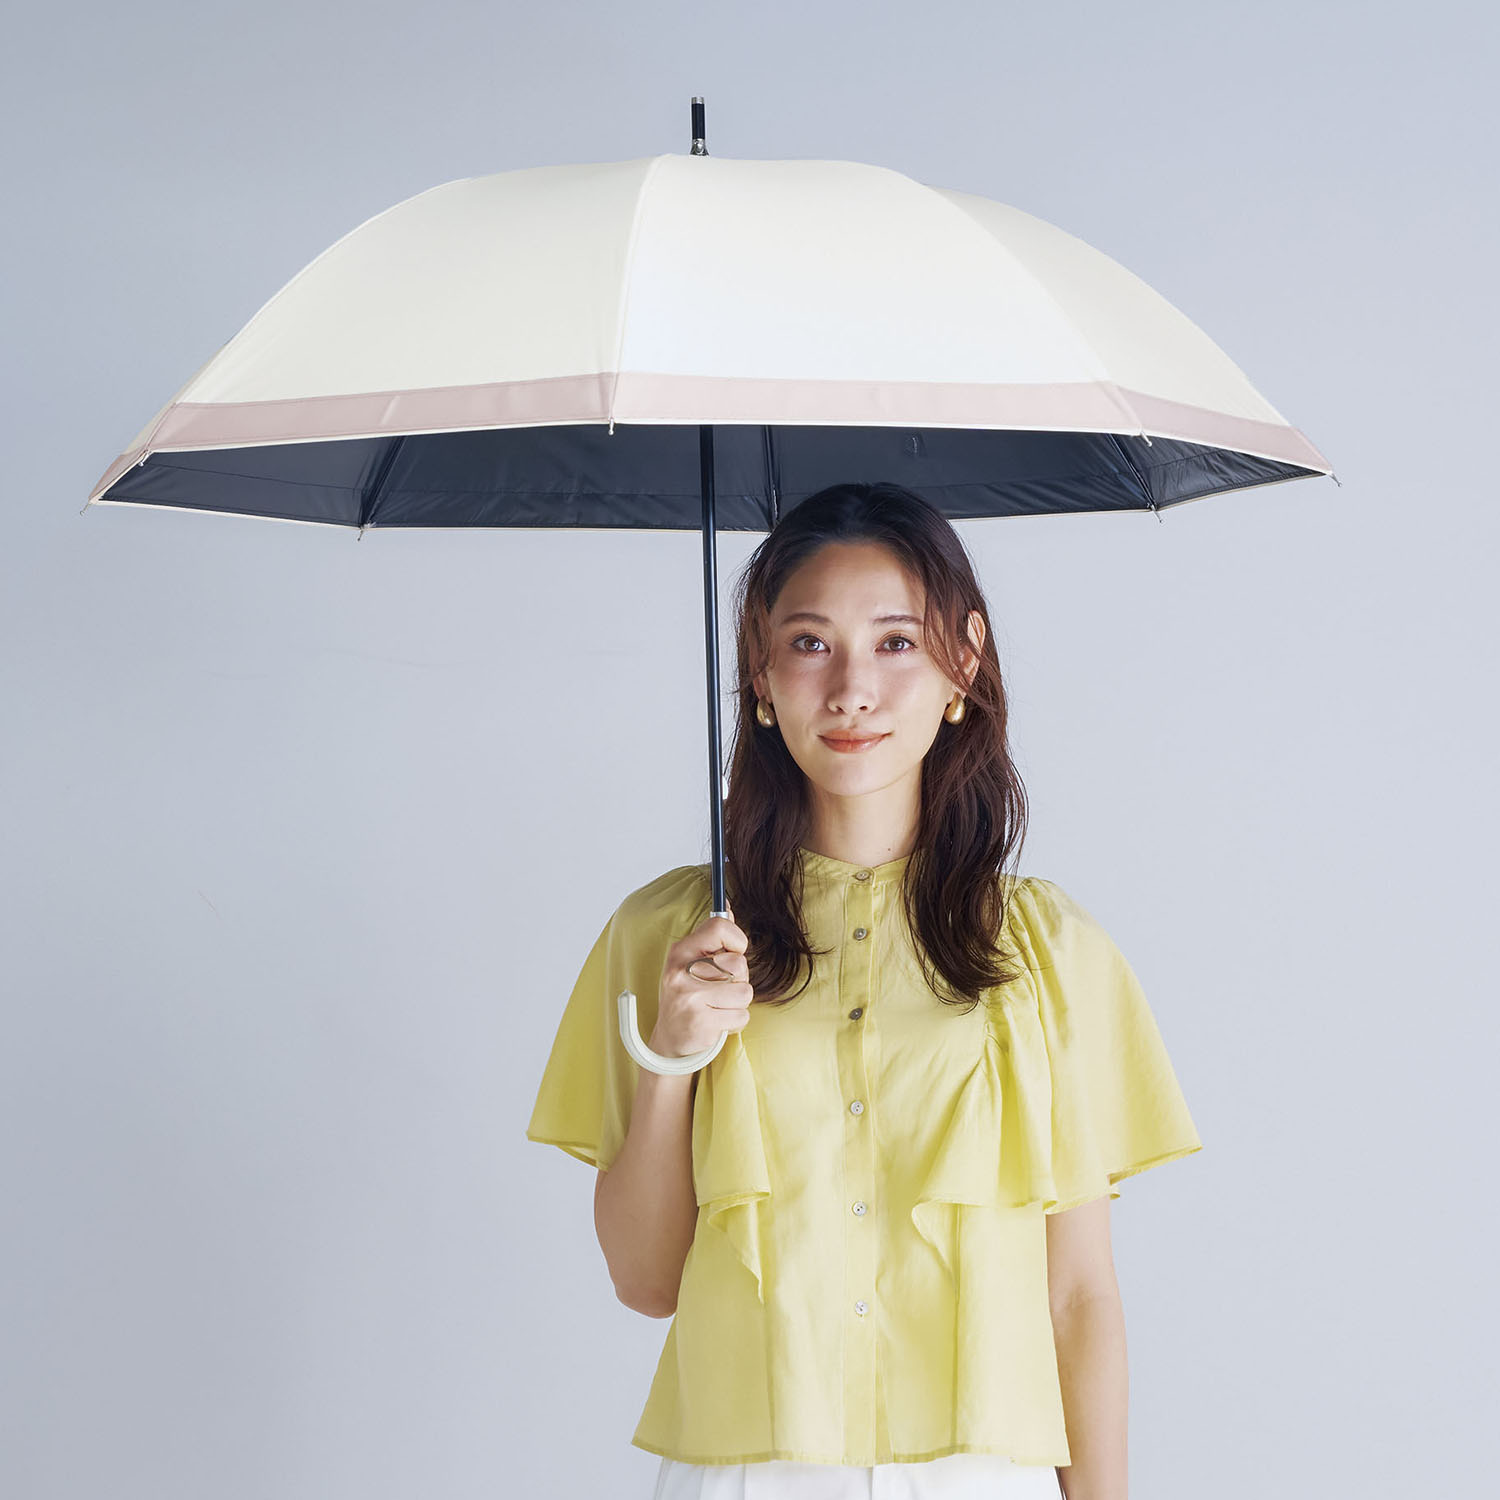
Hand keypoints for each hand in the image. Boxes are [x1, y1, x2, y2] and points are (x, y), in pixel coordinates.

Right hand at [648, 906, 752, 1058]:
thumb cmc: (686, 995)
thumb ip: (712, 937)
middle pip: (739, 964)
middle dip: (738, 978)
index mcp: (681, 952)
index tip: (731, 954)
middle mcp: (682, 973)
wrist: (669, 1039)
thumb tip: (728, 908)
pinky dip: (735, 1021)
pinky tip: (717, 1021)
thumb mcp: (690, 962)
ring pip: (745, 991)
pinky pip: (742, 1016)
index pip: (719, 927)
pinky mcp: (702, 1024)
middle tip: (720, 988)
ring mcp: (691, 999)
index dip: (736, 941)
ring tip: (718, 1006)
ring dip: (738, 1002)